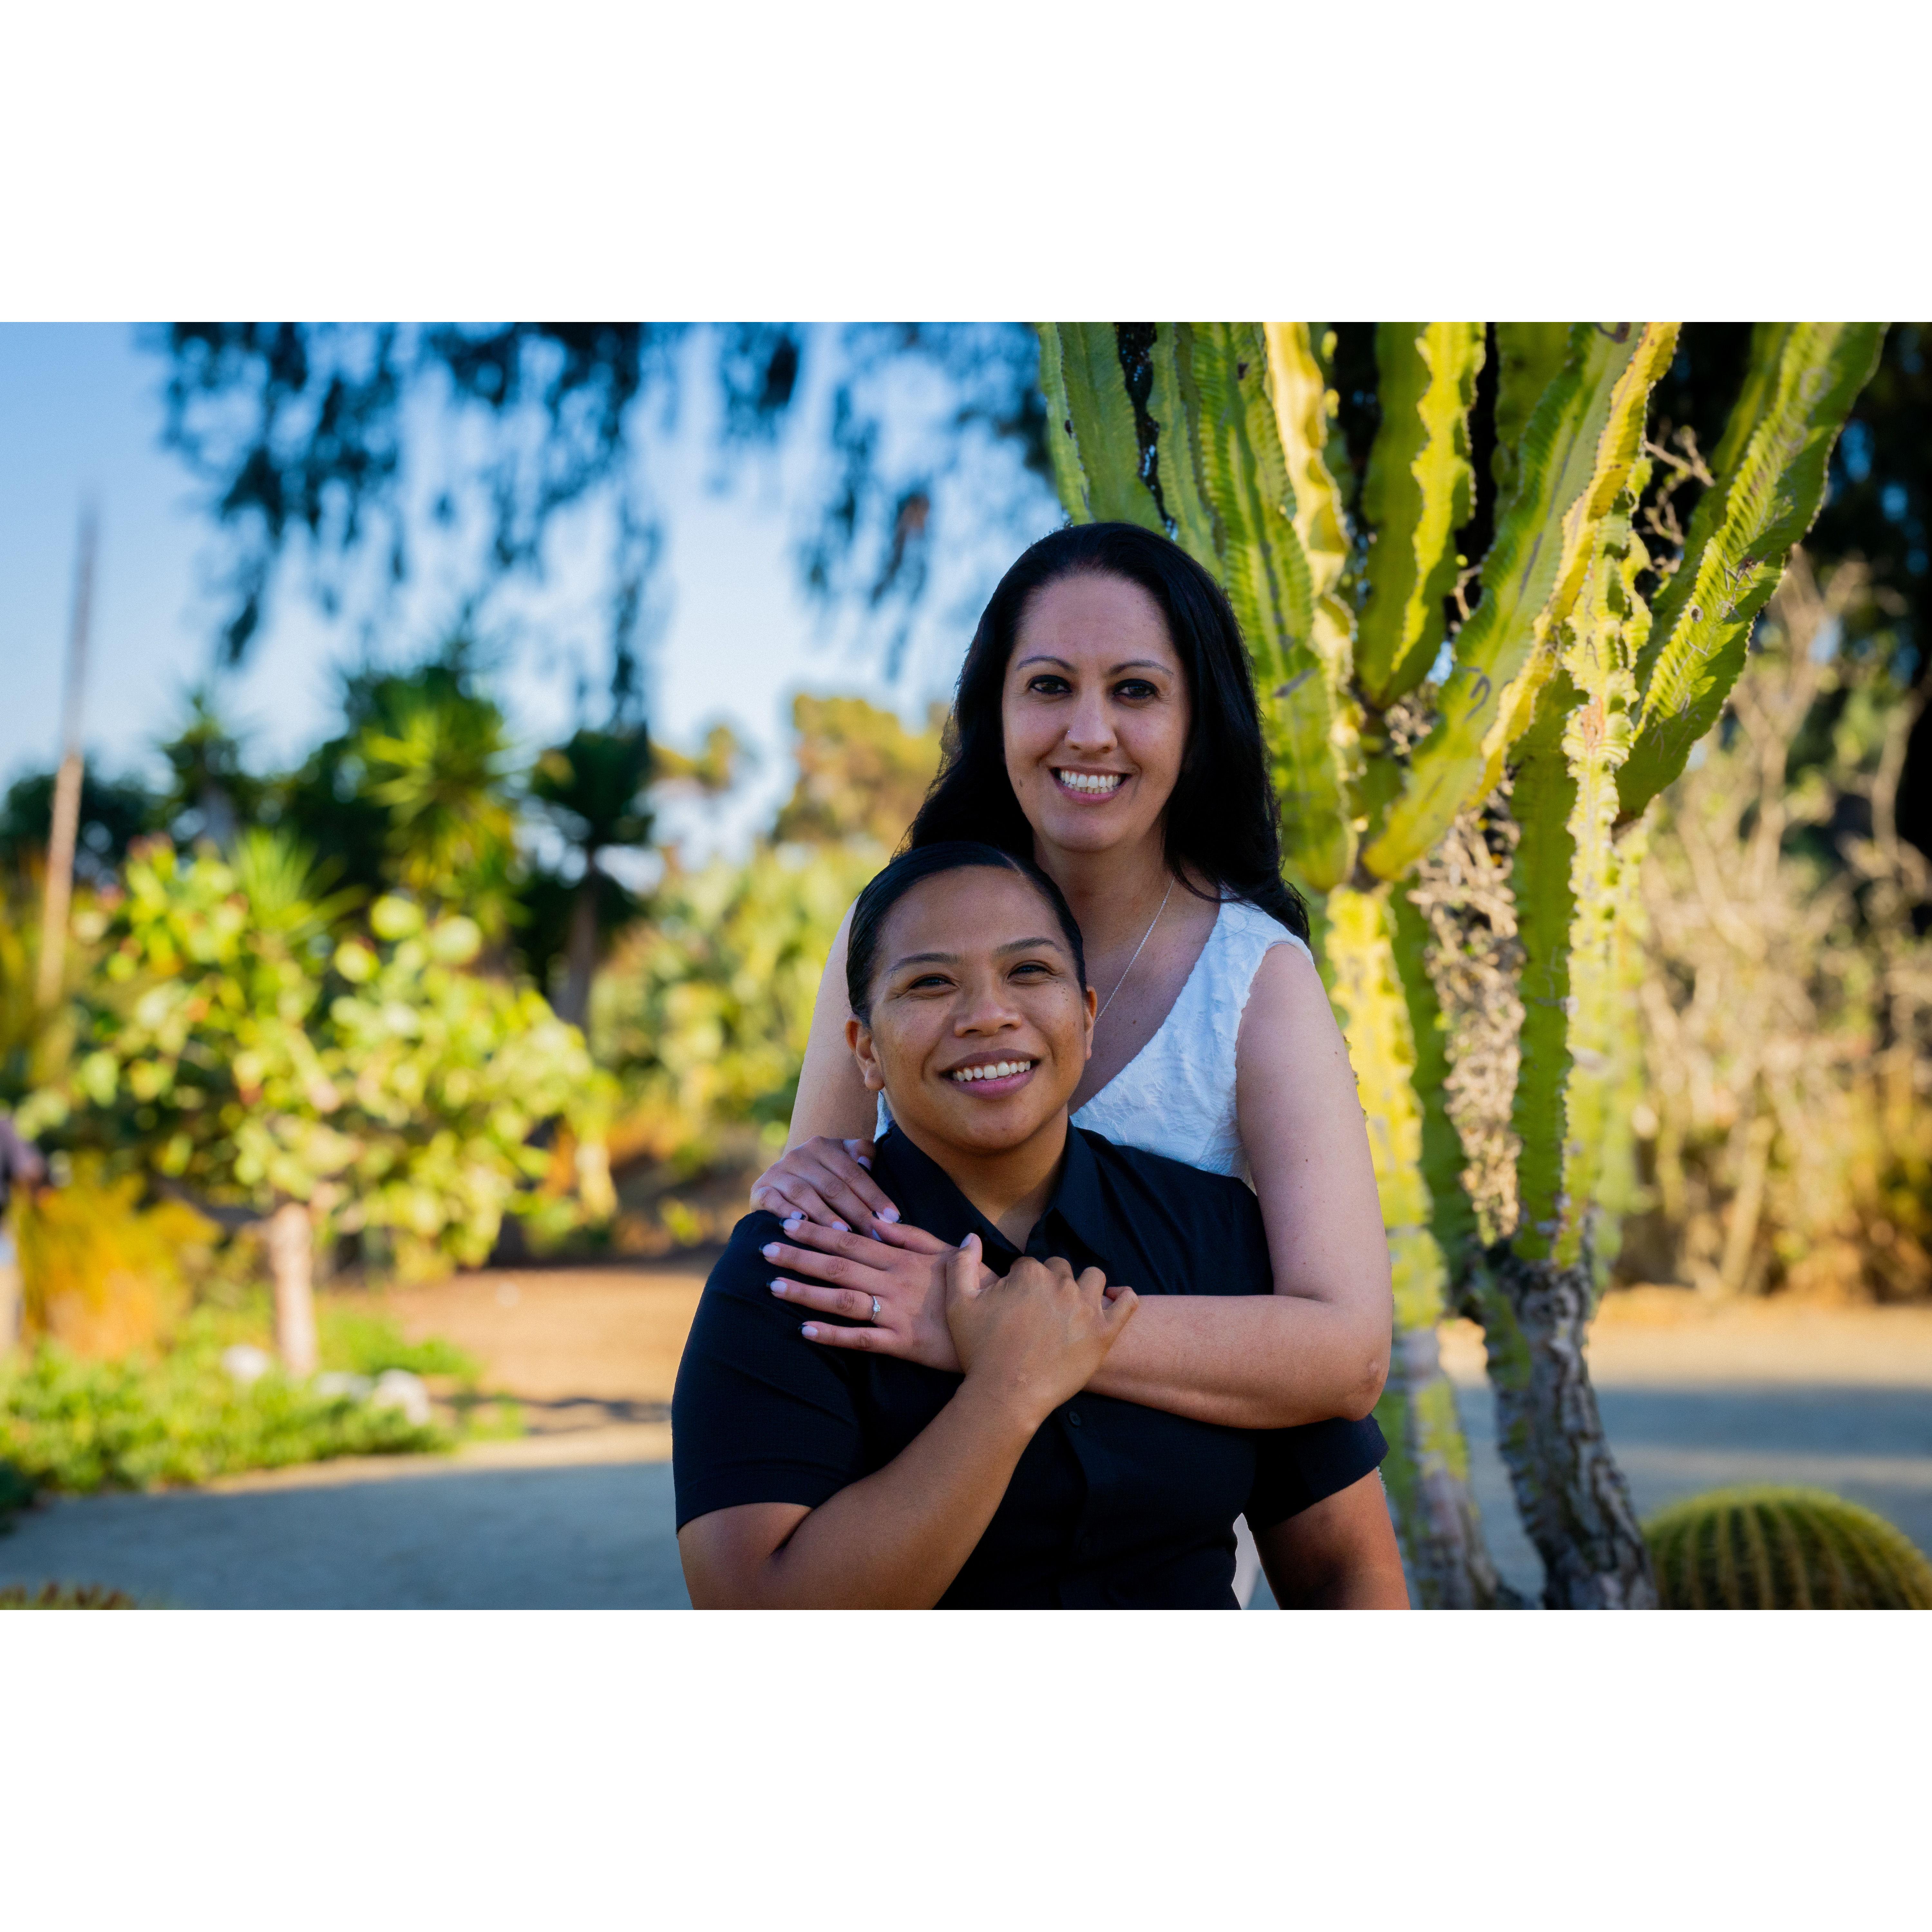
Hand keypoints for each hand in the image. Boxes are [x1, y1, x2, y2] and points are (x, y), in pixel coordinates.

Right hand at [750, 1136, 898, 1231]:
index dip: (875, 1195)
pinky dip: (787, 1212)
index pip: (853, 1172)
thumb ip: (861, 1153)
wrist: (781, 1184)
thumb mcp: (843, 1160)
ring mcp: (777, 1172)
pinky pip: (774, 1201)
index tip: (893, 1218)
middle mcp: (798, 1155)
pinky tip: (801, 1223)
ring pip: (805, 1194)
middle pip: (832, 1186)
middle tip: (874, 1234)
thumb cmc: (824, 1177)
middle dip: (856, 1211)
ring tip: (844, 1233)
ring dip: (825, 1215)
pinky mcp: (760, 1190)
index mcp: (823, 1146)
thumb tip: (868, 1162)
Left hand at [765, 1217, 989, 1371]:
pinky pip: (861, 1339)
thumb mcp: (947, 1251)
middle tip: (764, 1250)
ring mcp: (897, 1313)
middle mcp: (894, 1282)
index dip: (816, 1232)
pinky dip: (832, 1335)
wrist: (1002, 1327)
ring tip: (773, 1287)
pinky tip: (805, 1331)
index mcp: (902, 1258)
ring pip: (843, 1299)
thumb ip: (911, 1236)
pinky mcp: (903, 1344)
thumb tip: (876, 1221)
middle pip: (838, 1266)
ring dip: (806, 1293)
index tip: (787, 1224)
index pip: (851, 1240)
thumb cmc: (974, 1285)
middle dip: (799, 1257)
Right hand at [944, 1237, 1136, 1429]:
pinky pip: (1127, 1303)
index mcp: (1030, 1274)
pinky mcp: (1105, 1333)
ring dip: (1084, 1287)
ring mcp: (1087, 1308)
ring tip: (1072, 1308)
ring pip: (1094, 1279)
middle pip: (1061, 1269)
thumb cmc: (980, 1352)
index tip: (1015, 1305)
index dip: (1020, 1283)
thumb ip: (961, 1263)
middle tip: (1040, 1312)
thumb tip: (971, 1236)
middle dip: (1051, 1284)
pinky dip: (1123, 1297)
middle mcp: (1062, 1284)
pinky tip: (1114, 1300)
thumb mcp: (958, 1304)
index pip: (1030, 1265)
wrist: (1006, 1396)